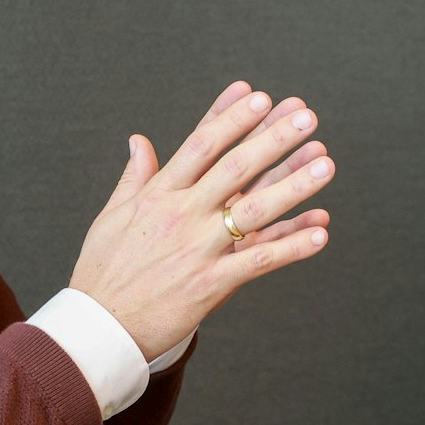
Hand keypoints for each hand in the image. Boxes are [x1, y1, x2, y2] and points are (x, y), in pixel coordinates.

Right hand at [69, 80, 335, 358]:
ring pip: (254, 210)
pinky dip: (291, 246)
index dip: (231, 117)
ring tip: (326, 163)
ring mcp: (198, 249)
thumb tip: (139, 139)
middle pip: (235, 167)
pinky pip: (259, 261)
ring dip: (294, 184)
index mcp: (158, 194)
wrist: (99, 329)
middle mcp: (181, 215)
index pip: (200, 144)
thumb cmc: (103, 271)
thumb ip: (134, 176)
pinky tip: (320, 231)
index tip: (257, 96)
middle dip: (273, 139)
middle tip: (305, 116)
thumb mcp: (112, 215)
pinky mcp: (210, 284)